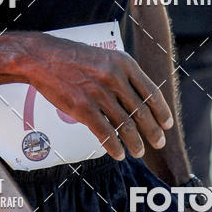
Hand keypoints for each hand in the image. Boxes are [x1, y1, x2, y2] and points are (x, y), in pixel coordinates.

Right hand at [26, 35, 172, 159]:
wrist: (43, 57)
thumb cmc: (74, 58)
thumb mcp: (105, 57)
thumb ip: (123, 75)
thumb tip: (141, 100)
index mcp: (124, 63)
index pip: (151, 92)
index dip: (162, 112)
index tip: (167, 124)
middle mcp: (115, 77)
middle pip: (142, 111)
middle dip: (153, 131)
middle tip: (158, 143)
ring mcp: (99, 93)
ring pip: (126, 125)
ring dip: (135, 143)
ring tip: (138, 152)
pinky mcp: (83, 108)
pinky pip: (106, 134)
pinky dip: (115, 147)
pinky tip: (118, 154)